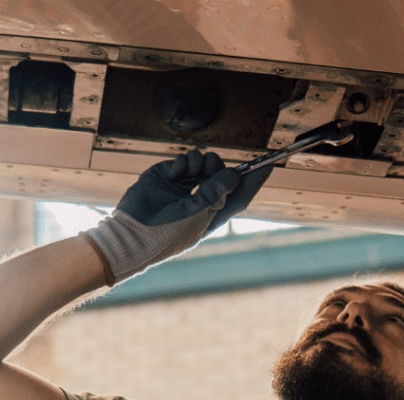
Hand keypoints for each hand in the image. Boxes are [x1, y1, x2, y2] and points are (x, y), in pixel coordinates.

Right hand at [83, 150, 271, 283]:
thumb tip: (236, 174)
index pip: (239, 196)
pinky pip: (184, 161)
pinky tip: (178, 172)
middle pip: (222, 174)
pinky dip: (184, 162)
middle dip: (220, 167)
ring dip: (203, 162)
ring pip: (203, 164)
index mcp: (212, 215)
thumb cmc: (168, 233)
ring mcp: (183, 188)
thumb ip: (218, 192)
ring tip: (193, 171)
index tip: (270, 164)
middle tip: (213, 168)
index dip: (254, 181)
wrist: (133, 234)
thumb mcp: (199, 214)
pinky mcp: (166, 176)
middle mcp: (200, 200)